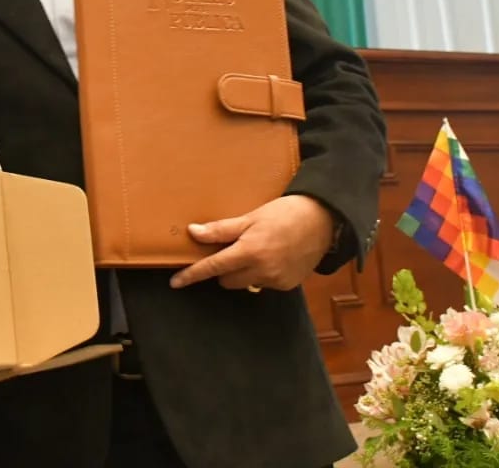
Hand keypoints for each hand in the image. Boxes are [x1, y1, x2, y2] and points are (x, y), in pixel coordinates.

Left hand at [169, 195, 335, 291]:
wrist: (322, 221)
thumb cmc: (284, 214)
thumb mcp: (250, 217)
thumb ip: (221, 229)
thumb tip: (194, 232)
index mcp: (250, 252)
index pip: (213, 267)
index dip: (192, 275)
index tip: (175, 283)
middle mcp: (262, 271)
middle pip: (227, 280)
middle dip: (223, 268)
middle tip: (231, 248)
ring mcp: (276, 281)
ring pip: (245, 283)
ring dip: (242, 272)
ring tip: (255, 250)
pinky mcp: (288, 286)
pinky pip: (264, 284)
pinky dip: (261, 273)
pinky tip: (271, 257)